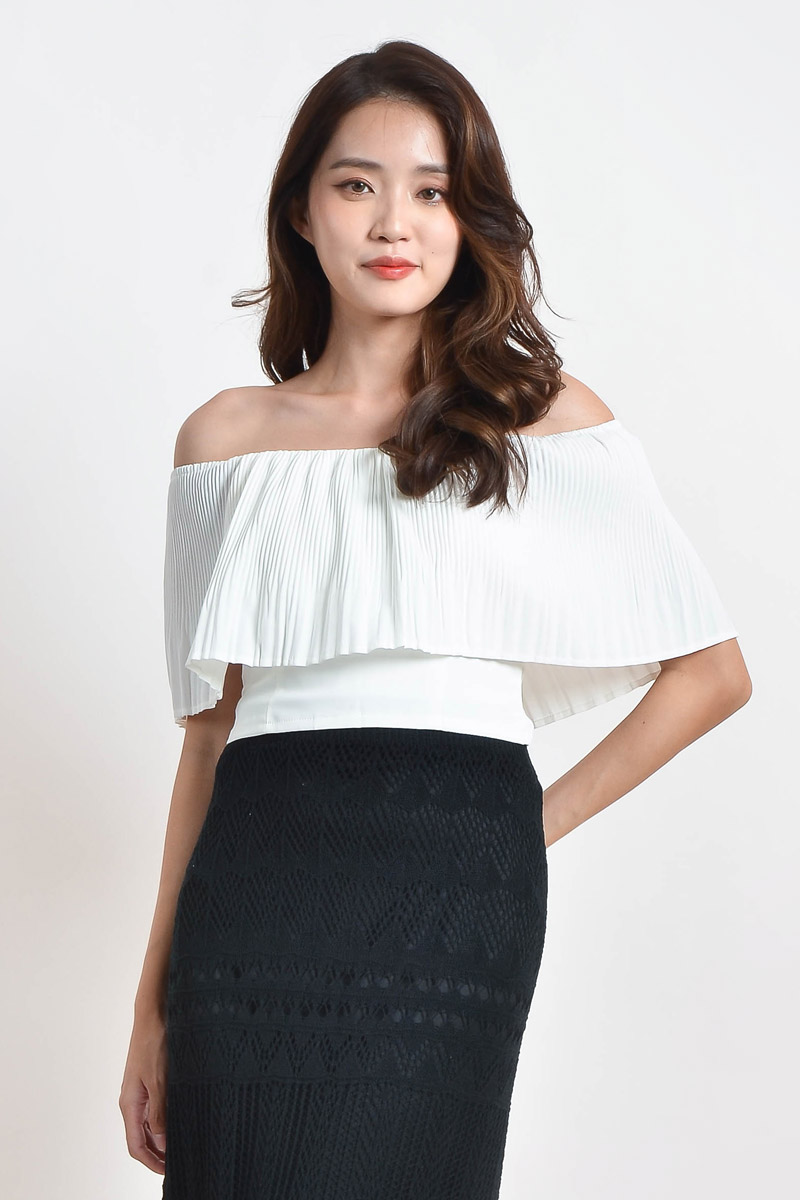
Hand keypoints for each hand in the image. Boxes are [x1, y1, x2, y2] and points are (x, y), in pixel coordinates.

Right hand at [119, 1013, 167, 1173]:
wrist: (154, 1013)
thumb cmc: (154, 1042)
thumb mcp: (160, 1079)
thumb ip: (160, 1112)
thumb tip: (162, 1143)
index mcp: (130, 1103)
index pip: (135, 1145)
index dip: (150, 1161)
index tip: (168, 1172)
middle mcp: (133, 1100)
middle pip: (142, 1138)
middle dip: (157, 1154)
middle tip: (179, 1163)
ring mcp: (141, 1091)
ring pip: (150, 1124)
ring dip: (163, 1137)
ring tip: (183, 1145)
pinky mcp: (150, 1081)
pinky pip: (155, 1109)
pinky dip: (166, 1120)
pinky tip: (181, 1122)